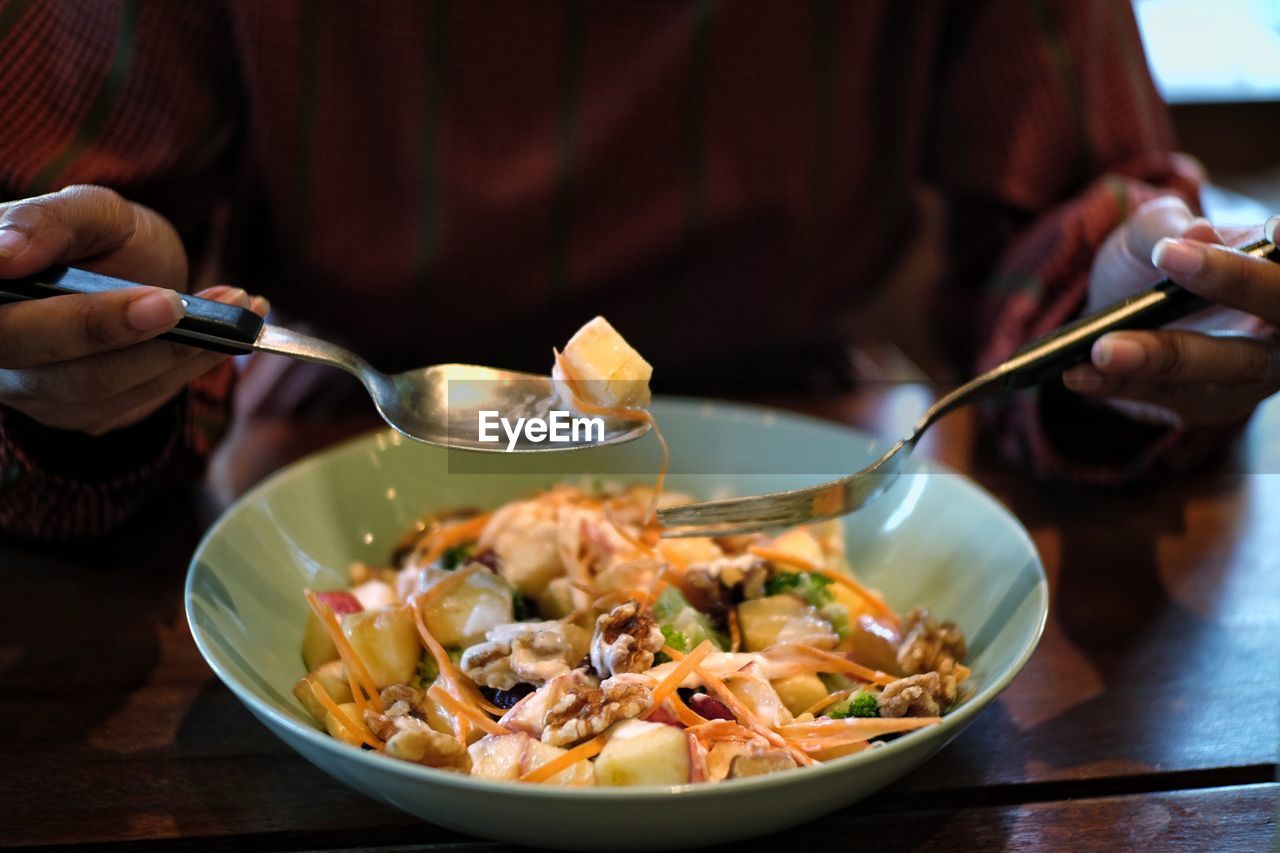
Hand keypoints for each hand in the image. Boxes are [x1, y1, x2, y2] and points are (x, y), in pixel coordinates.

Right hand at [0, 184, 266, 434]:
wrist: (136, 275)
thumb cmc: (101, 240)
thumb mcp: (89, 213)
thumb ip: (49, 221)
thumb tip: (4, 253)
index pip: (4, 323)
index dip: (60, 318)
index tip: (103, 289)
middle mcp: (0, 357)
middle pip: (44, 360)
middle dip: (111, 330)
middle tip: (174, 302)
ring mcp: (37, 392)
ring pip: (98, 386)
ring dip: (176, 348)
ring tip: (238, 301)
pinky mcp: (86, 414)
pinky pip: (139, 397)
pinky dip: (195, 362)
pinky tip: (240, 328)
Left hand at [1065, 197, 1279, 426]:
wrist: (1117, 311)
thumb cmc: (1149, 262)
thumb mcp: (1147, 231)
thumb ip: (1166, 225)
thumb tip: (1198, 232)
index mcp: (1277, 266)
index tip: (1276, 231)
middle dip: (1234, 282)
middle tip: (1168, 257)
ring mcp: (1255, 369)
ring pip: (1227, 365)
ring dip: (1163, 356)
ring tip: (1103, 348)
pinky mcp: (1214, 404)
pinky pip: (1173, 397)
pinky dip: (1123, 385)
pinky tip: (1079, 374)